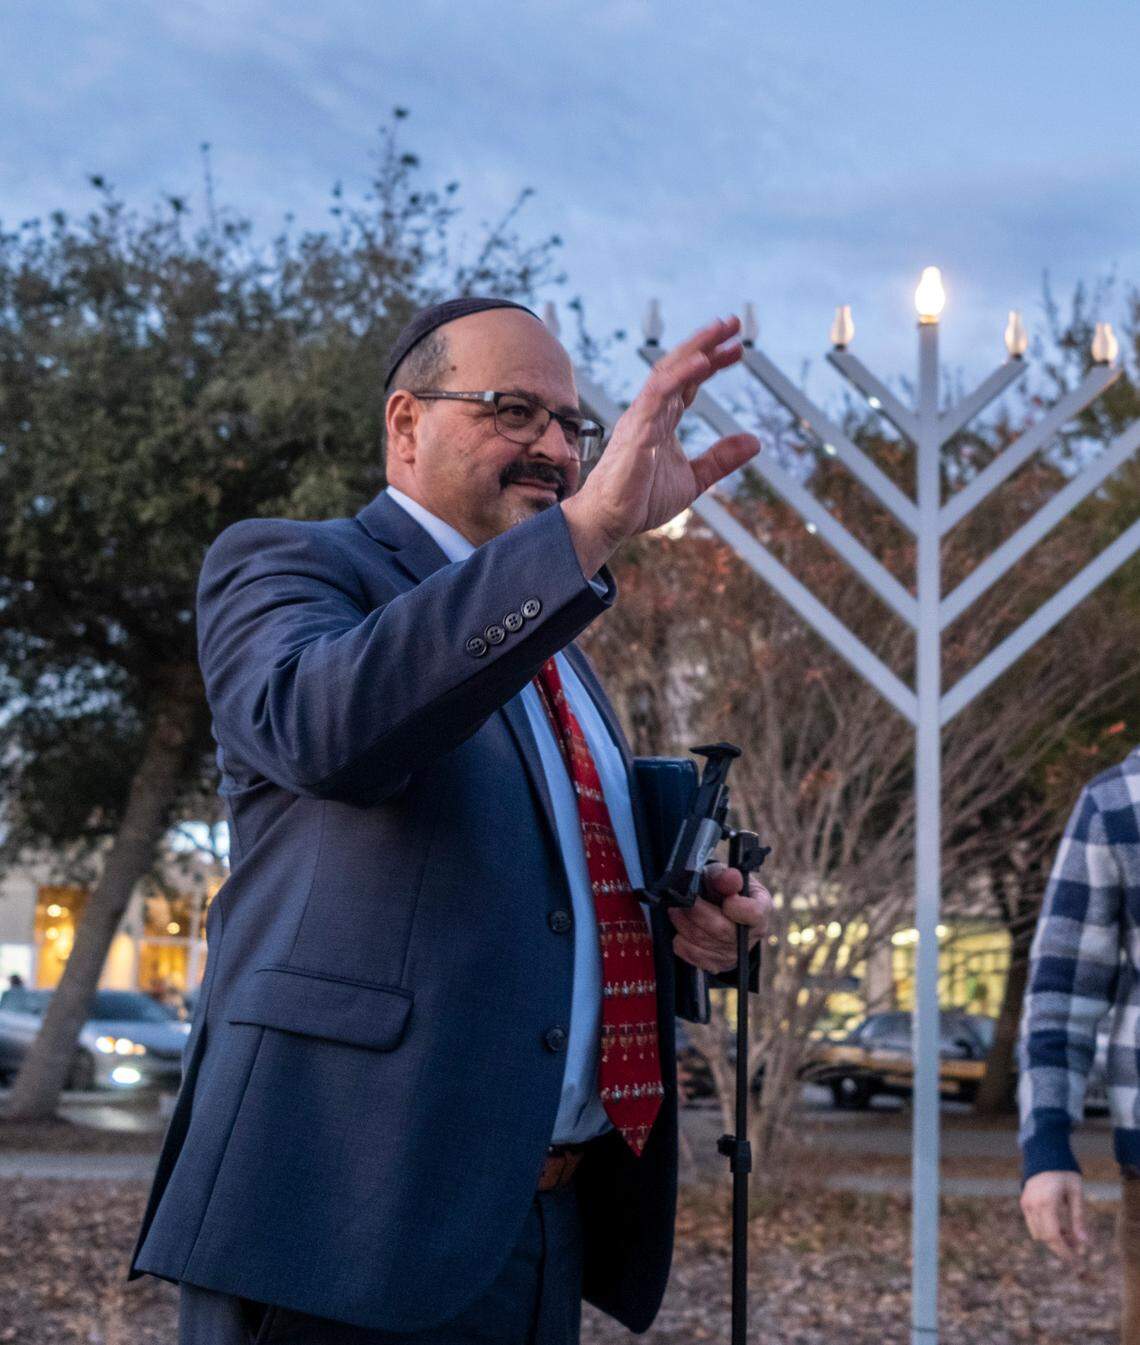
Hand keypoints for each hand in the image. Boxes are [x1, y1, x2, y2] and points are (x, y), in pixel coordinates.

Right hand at [562, 317, 760, 573]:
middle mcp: (650, 412)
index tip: (737, 348)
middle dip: (706, 342)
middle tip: (733, 323)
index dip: (712, 362)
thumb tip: (755, 441)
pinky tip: (704, 361)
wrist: (609, 522)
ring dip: (696, 348)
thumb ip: (721, 459)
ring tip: (722, 331)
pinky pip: (659, 394)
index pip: (688, 382)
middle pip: (679, 367)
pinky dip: (682, 375)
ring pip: (669, 371)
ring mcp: (641, 417)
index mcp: (662, 420)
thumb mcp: (694, 479)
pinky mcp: (637, 430)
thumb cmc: (640, 501)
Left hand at [668, 861, 772, 973]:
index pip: (754, 913)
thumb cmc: (721, 888)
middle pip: (722, 930)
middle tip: (681, 900)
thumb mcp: (723, 875)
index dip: (734, 906)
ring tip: (676, 910)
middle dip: (696, 913)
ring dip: (684, 924)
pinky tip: (681, 928)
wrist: (714, 905)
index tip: (721, 898)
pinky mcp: (718, 964)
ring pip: (704, 943)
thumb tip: (730, 877)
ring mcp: (735, 953)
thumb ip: (725, 876)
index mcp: (761, 909)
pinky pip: (694, 955)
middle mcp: (752, 936)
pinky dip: (682, 941)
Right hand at [1020, 1171, 1087, 1260]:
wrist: (1044, 1154)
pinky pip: (1033, 1225)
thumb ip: (1079, 1218)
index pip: (1053, 1236)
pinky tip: (1059, 1226)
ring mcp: (1026, 1204)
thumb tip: (1086, 1243)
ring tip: (1069, 1235)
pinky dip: (1046, 1231)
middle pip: (1045, 1238)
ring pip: (1038, 1234)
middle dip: (1061, 1248)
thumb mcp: (1076, 1193)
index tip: (1077, 1262)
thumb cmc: (1064, 1173)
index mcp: (1046, 1202)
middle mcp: (1033, 1204)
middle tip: (1078, 1249)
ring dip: (1053, 1240)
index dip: (1064, 1252)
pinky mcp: (1024, 1203)